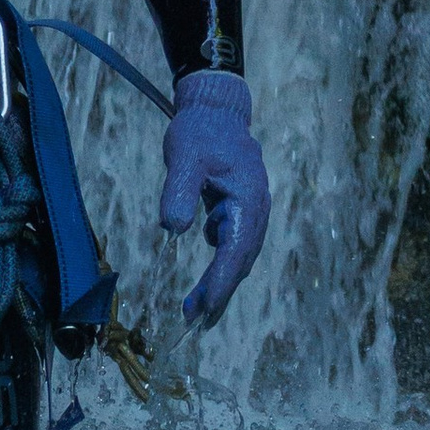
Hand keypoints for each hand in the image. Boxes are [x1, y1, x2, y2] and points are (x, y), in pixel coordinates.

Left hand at [158, 69, 269, 323]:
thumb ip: (179, 192)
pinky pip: (232, 245)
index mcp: (248, 200)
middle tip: (195, 321)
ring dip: (219, 283)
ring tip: (196, 309)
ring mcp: (250, 211)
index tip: (205, 308)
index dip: (220, 282)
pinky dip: (220, 266)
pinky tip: (204, 281)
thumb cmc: (200, 131)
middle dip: (219, 292)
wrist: (216, 109)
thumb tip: (174, 229)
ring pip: (237, 256)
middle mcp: (256, 210)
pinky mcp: (240, 210)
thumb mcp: (184, 157)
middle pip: (239, 260)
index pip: (235, 250)